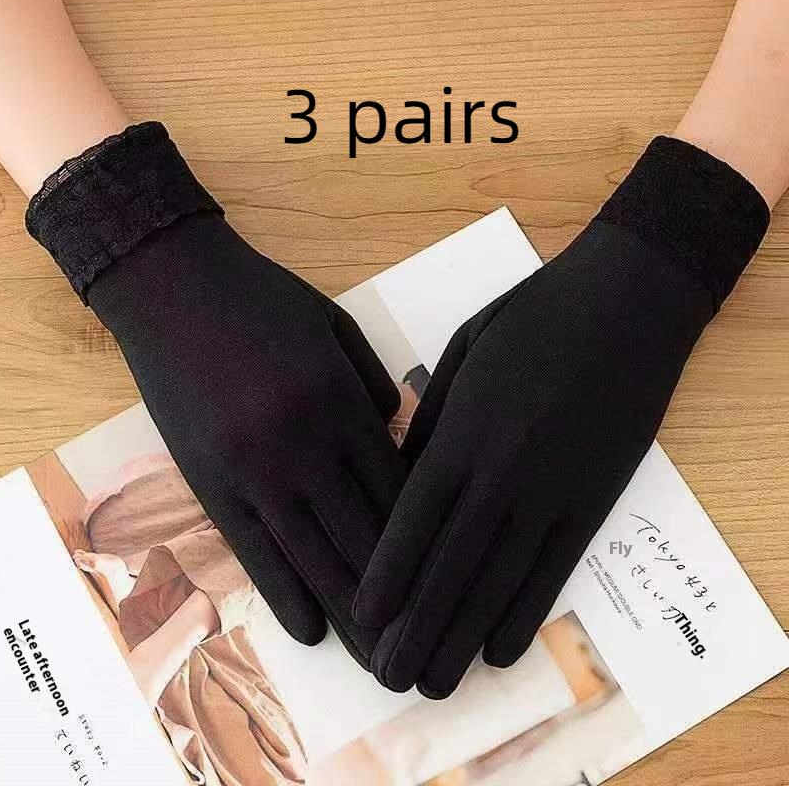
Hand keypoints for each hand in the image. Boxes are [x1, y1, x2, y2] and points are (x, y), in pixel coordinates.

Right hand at [26, 123, 406, 667]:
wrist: (173, 286)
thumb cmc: (263, 301)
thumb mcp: (337, 328)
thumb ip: (372, 386)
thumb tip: (397, 435)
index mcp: (342, 405)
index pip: (400, 493)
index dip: (429, 546)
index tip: (452, 586)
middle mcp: (304, 446)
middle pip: (364, 539)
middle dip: (400, 603)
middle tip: (427, 652)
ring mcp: (254, 469)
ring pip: (314, 559)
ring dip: (351, 619)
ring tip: (379, 665)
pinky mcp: (208, 482)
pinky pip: (253, 551)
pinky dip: (284, 595)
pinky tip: (311, 632)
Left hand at [354, 136, 768, 696]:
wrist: (625, 304)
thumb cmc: (533, 318)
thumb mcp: (461, 355)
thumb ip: (431, 422)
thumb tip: (404, 475)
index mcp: (461, 434)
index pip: (411, 522)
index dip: (385, 577)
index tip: (363, 620)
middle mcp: (501, 475)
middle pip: (450, 568)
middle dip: (416, 628)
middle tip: (388, 678)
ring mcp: (552, 493)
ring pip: (500, 582)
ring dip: (464, 638)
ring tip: (435, 683)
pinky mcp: (594, 501)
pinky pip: (555, 571)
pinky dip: (527, 615)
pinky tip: (501, 650)